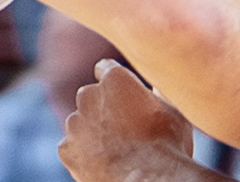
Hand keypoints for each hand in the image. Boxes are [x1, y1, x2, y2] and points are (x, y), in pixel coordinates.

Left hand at [63, 60, 197, 181]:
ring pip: (81, 123)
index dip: (115, 84)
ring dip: (93, 133)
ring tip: (118, 151)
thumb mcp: (173, 111)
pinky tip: (105, 163)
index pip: (106, 69)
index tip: (122, 95)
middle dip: (103, 109)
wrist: (150, 180)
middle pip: (91, 97)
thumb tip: (159, 84)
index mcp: (114, 78)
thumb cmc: (167, 145)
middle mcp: (88, 95)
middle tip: (125, 131)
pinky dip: (84, 155)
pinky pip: (73, 148)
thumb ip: (159, 93)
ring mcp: (74, 122)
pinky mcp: (66, 148)